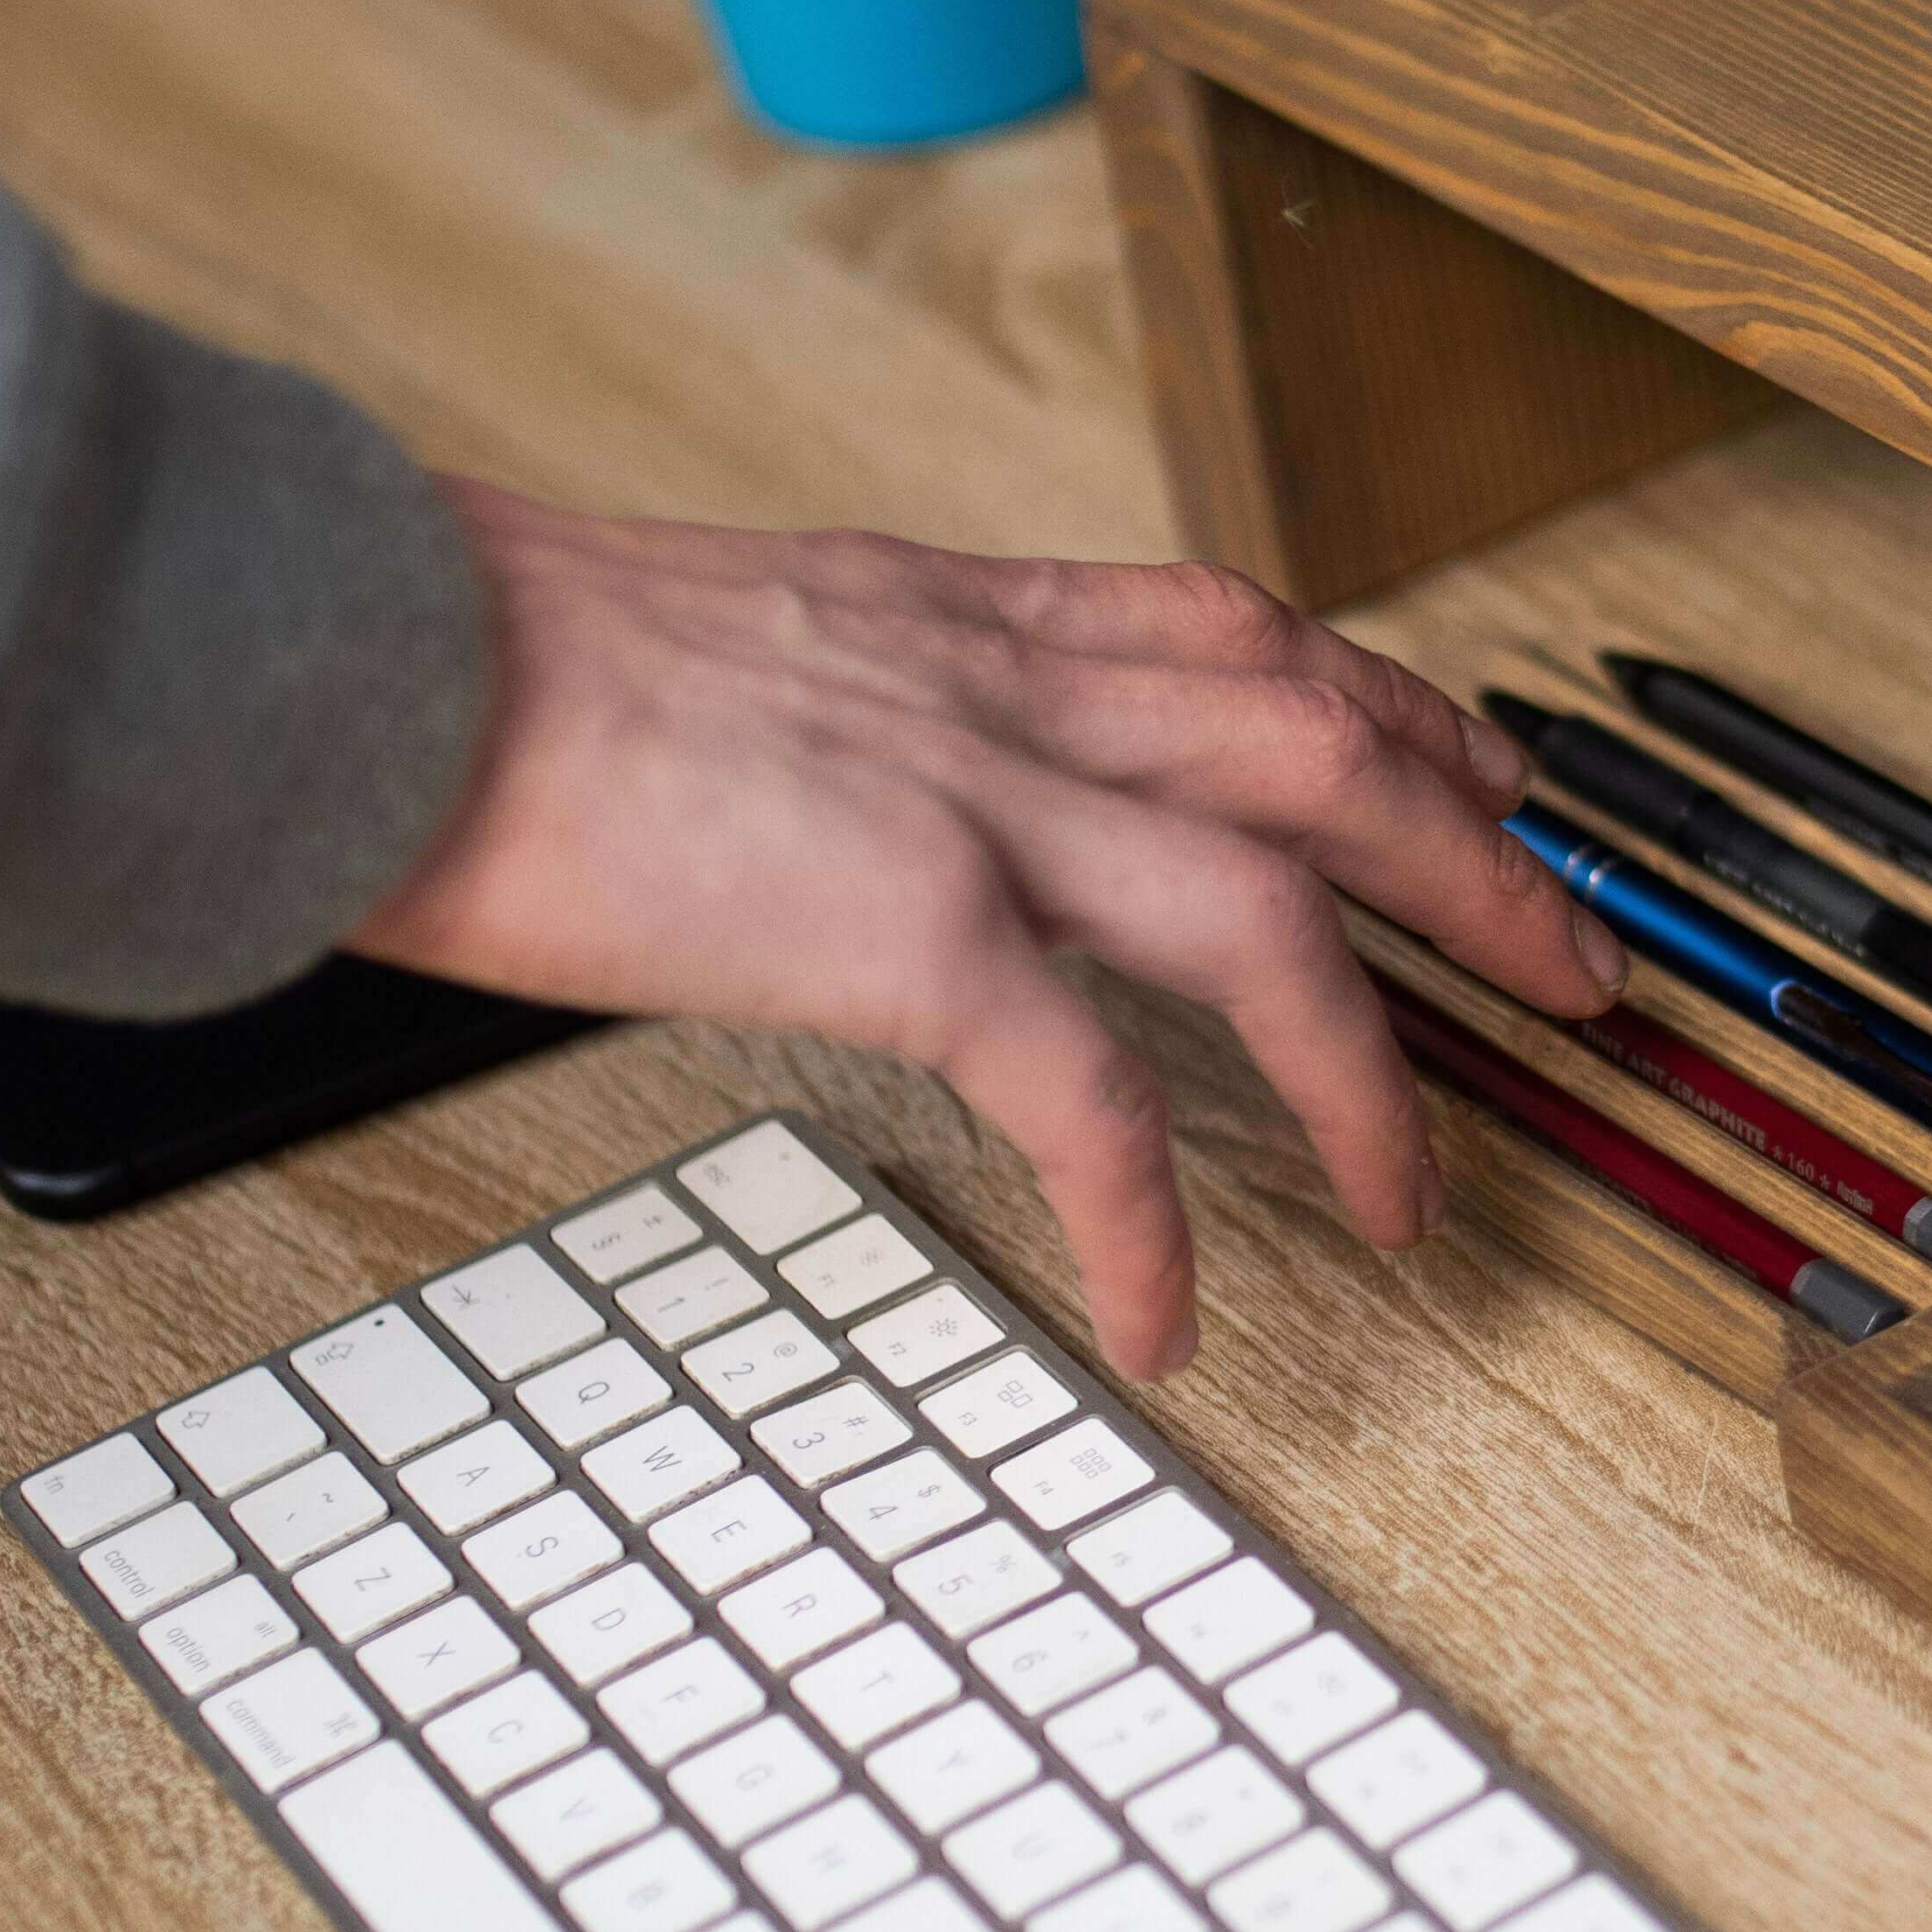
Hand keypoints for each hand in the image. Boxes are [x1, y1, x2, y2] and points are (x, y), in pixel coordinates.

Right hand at [353, 484, 1626, 1378]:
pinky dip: (1149, 1220)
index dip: (1394, 705)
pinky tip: (1168, 1321)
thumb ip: (841, 698)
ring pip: (1275, 913)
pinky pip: (1088, 1099)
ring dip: (1376, 1064)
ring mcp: (967, 795)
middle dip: (1483, 869)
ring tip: (1417, 1198)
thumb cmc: (485, 659)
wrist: (351, 653)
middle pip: (1331, 752)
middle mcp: (1000, 681)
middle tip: (1580, 976)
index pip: (1246, 634)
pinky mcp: (899, 921)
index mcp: (959, 609)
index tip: (1478, 770)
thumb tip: (863, 785)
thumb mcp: (726, 638)